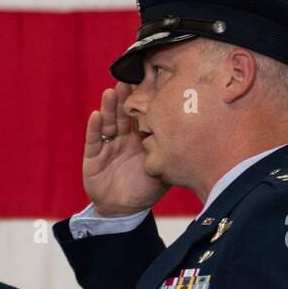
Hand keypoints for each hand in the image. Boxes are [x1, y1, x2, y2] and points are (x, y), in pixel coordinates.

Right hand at [82, 83, 167, 215]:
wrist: (123, 210)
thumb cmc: (145, 190)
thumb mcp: (164, 171)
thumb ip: (172, 154)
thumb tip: (194, 140)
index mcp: (141, 138)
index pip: (143, 114)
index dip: (145, 99)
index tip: (150, 81)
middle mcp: (124, 137)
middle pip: (124, 113)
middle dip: (126, 97)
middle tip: (129, 78)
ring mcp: (108, 145)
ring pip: (109, 122)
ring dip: (109, 107)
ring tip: (112, 92)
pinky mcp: (93, 157)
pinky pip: (93, 140)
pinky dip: (94, 128)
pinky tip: (96, 115)